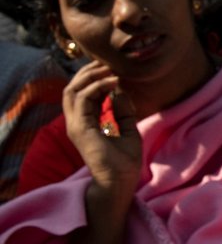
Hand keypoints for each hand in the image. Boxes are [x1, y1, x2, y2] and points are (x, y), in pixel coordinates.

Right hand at [63, 62, 141, 192]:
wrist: (121, 180)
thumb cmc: (125, 159)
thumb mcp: (127, 128)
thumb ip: (122, 110)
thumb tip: (120, 89)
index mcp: (86, 122)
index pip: (83, 93)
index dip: (94, 78)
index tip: (113, 70)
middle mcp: (77, 122)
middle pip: (73, 88)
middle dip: (88, 72)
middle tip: (107, 63)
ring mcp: (76, 124)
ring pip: (72, 89)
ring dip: (90, 76)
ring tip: (109, 70)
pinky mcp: (80, 128)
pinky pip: (82, 98)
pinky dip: (97, 86)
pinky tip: (113, 82)